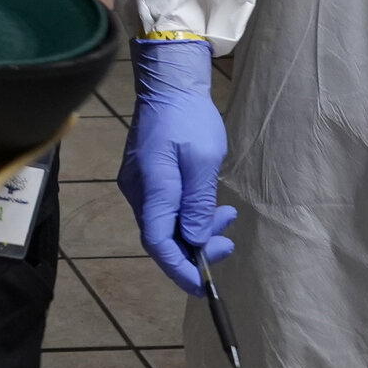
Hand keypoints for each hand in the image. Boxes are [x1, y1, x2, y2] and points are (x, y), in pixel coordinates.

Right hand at [116, 38, 234, 295]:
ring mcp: (139, 184)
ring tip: (228, 217)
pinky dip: (188, 215)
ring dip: (196, 229)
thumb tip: (195, 241)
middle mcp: (139, 191)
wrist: (169, 82)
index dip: (181, 270)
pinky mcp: (145, 177)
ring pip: (165, 224)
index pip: (159, 244)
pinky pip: (164, 209)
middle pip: (162, 238)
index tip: (205, 285)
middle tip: (229, 242)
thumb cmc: (190, 116)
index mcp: (153, 187)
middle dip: (196, 249)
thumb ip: (198, 204)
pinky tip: (209, 205)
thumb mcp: (203, 160)